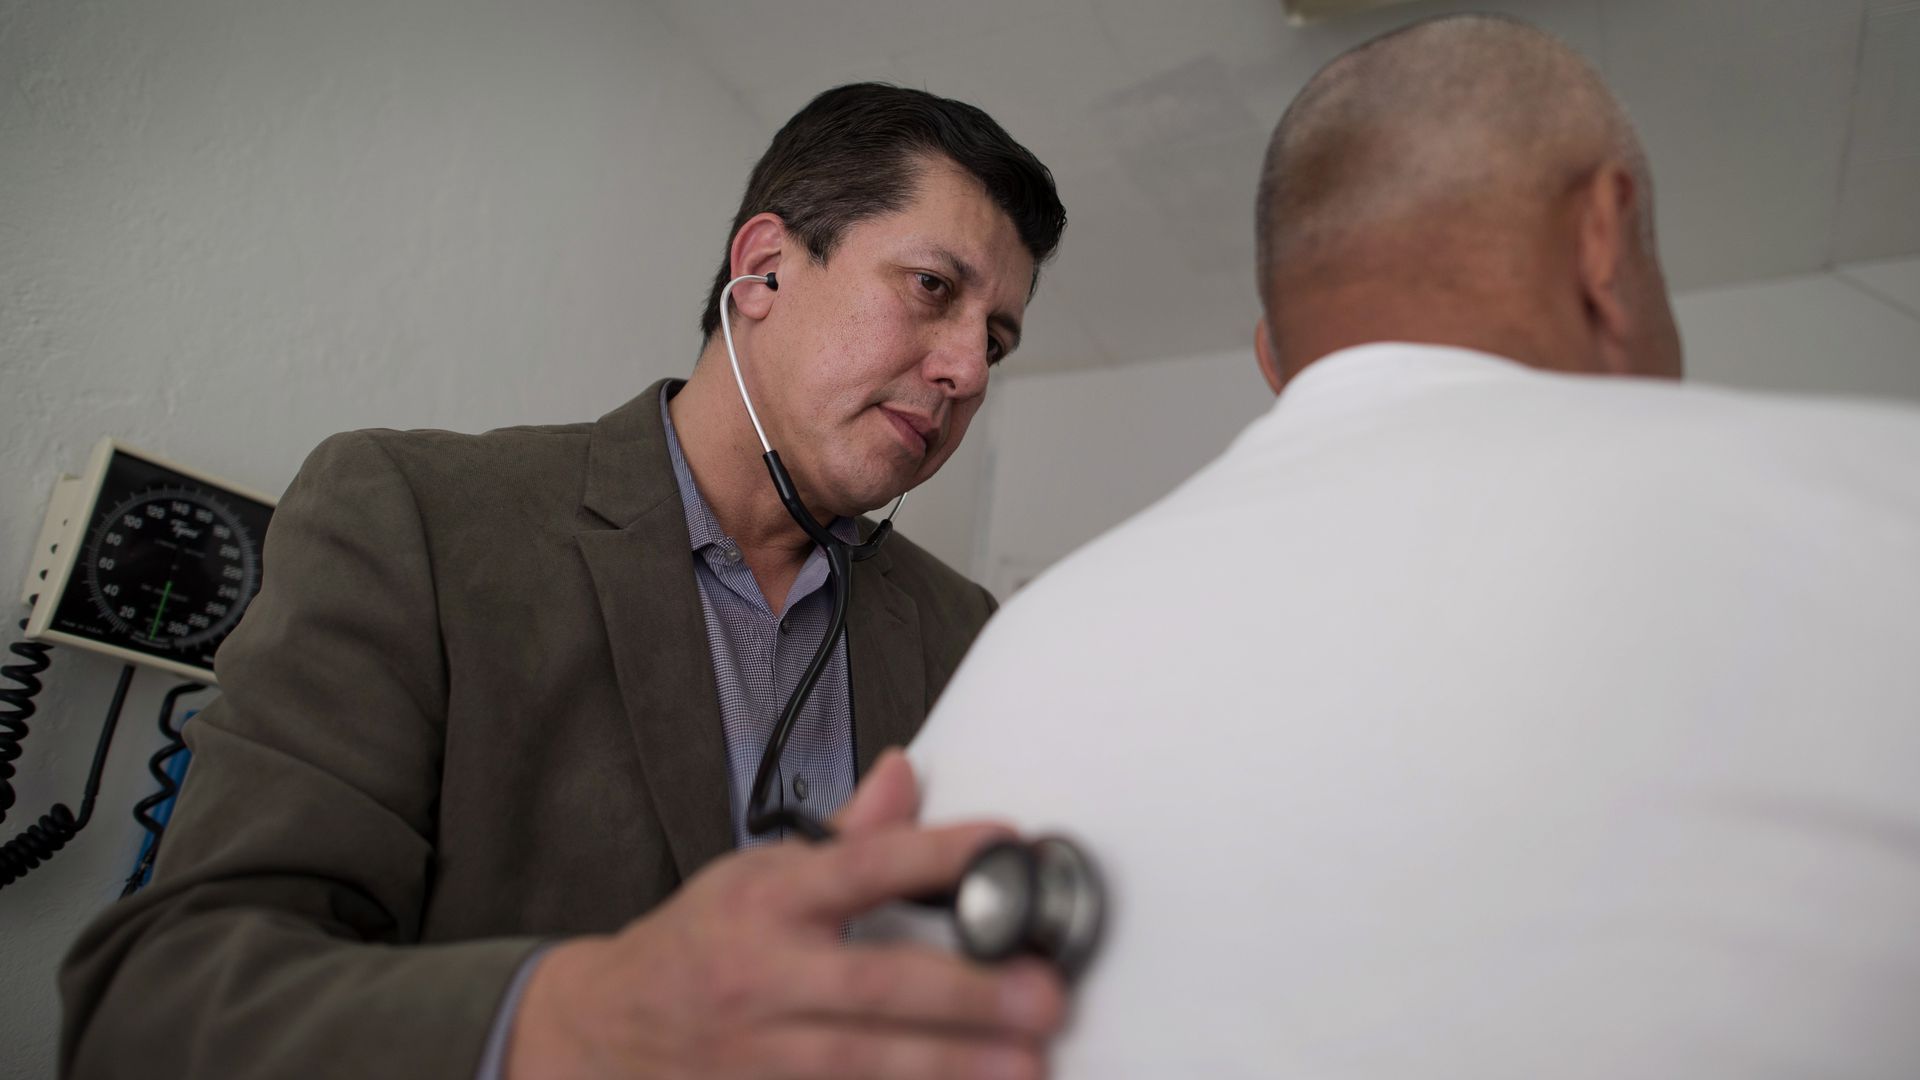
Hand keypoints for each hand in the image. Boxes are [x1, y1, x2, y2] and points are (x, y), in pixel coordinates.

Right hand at [505, 749, 1066, 1078]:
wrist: (601, 1029)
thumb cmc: (697, 945)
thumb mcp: (755, 874)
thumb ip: (845, 837)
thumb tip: (905, 774)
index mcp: (767, 902)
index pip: (858, 866)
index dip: (931, 852)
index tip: (1000, 843)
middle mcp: (762, 976)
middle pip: (871, 984)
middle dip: (964, 994)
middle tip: (1043, 993)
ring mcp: (757, 1052)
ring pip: (861, 1062)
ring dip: (949, 1065)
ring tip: (1024, 1064)